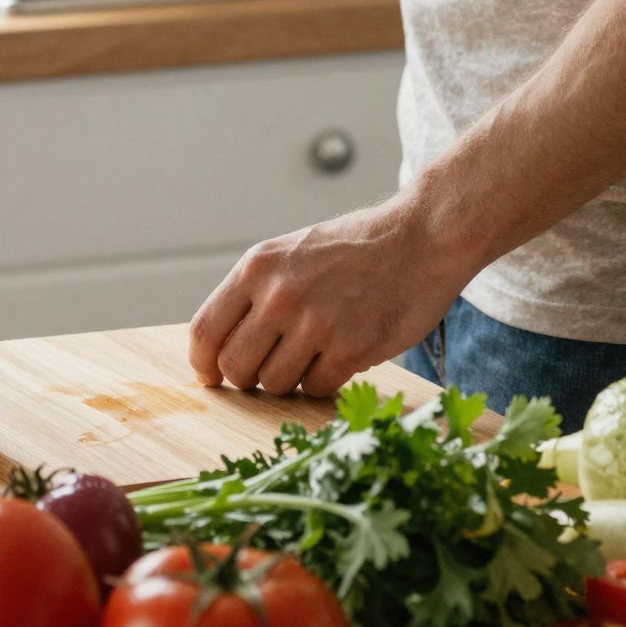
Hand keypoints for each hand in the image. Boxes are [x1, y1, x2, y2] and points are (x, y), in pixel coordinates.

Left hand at [187, 202, 465, 397]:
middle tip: (272, 366)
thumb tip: (221, 344)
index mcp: (257, 267)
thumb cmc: (356, 247)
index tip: (212, 375)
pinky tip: (342, 354)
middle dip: (249, 377)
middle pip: (235, 368)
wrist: (421, 236)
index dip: (204, 363)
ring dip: (290, 379)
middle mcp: (280, 295)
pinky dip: (325, 381)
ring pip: (274, 385)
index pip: (205, 331)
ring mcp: (315, 324)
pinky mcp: (351, 349)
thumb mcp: (291, 252)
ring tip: (315, 352)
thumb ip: (256, 291)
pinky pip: (316, 389)